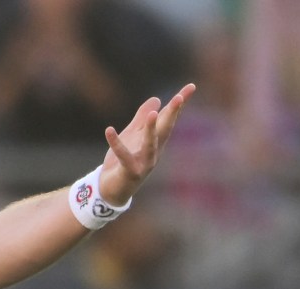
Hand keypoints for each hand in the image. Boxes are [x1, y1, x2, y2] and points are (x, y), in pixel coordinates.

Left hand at [96, 83, 194, 205]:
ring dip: (152, 130)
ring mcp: (144, 162)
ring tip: (154, 114)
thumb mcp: (132, 136)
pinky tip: (108, 130)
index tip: (191, 86)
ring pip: (150, 144)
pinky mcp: (130, 171)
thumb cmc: (123, 162)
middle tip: (179, 97)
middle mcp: (154, 151)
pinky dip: (116, 143)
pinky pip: (123, 156)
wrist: (111, 190)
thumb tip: (156, 99)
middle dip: (172, 114)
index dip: (180, 102)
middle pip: (165, 129)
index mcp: (156, 140)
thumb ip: (142, 118)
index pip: (169, 118)